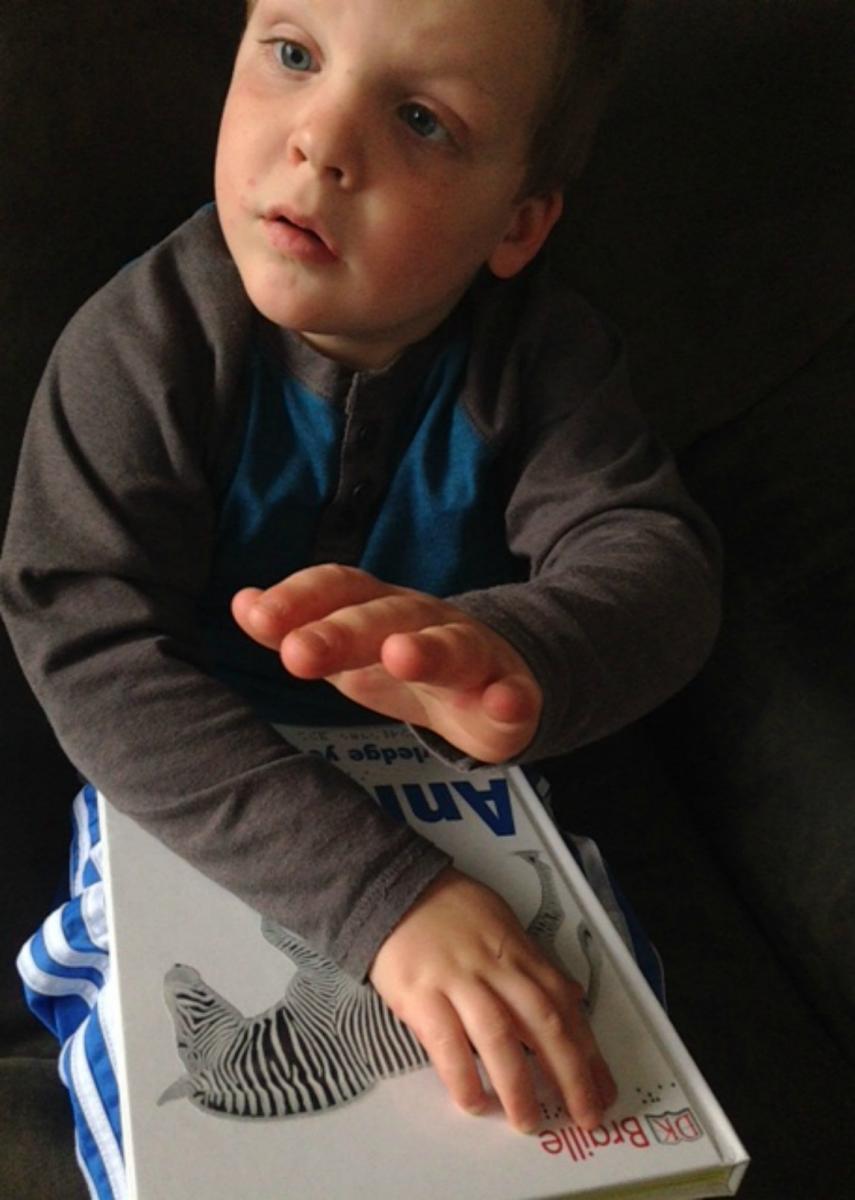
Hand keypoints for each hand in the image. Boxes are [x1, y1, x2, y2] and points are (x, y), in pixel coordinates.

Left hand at [232, 565, 541, 762]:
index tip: (257, 617)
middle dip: (342, 630)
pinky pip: (515, 693)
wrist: (495, 677)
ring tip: (400, 657)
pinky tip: (504, 706)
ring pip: (453, 645)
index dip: (300, 598)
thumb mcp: (347, 647)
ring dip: (428, 649)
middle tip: (299, 652)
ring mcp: (474, 653)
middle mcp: (425, 621)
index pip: (339, 587)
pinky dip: (511, 699)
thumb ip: (297, 627)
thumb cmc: (406, 661)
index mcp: (380, 607)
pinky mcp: (512, 691)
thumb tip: (243, 603)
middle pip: (386, 615)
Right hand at [369, 867, 616, 1132]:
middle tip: (584, 1116)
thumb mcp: (503, 925)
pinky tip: (474, 1102)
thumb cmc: (451, 910)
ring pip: (498, 1035)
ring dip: (518, 1084)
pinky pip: (446, 1041)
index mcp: (519, 952)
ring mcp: (458, 980)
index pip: (563, 1004)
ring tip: (527, 1121)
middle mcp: (496, 967)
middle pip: (542, 1022)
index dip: (588, 1051)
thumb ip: (534, 965)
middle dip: (569, 1074)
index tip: (604, 1089)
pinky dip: (462, 1076)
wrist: (393, 889)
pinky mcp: (420, 994)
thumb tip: (570, 997)